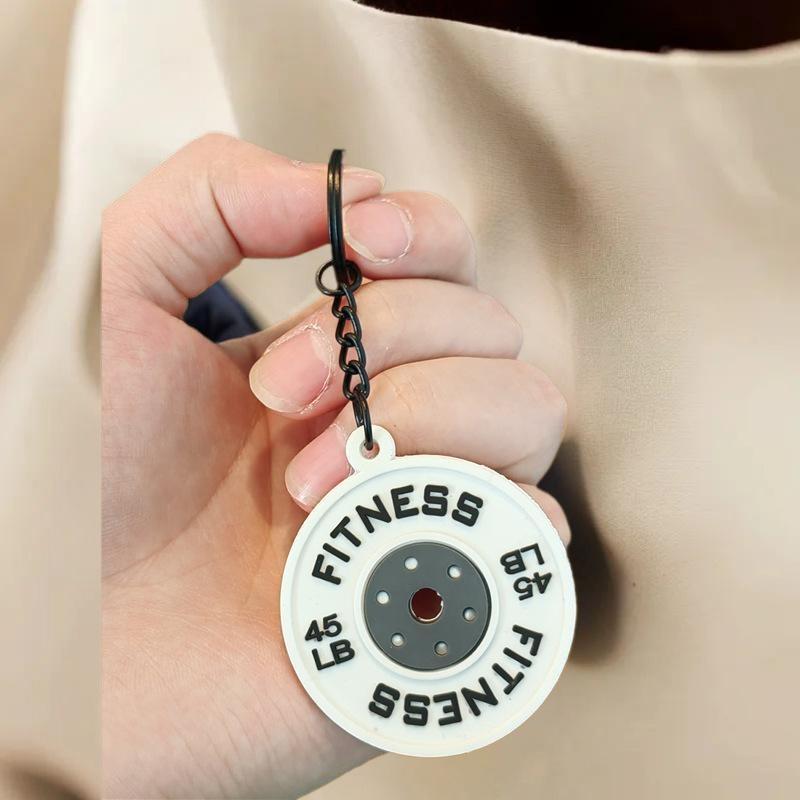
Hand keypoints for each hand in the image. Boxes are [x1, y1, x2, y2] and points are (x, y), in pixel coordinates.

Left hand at [102, 134, 569, 798]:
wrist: (83, 647)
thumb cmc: (89, 490)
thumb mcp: (123, 308)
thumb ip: (208, 201)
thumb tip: (347, 186)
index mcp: (334, 358)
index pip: (444, 260)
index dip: (427, 233)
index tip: (366, 243)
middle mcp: (394, 421)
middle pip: (491, 326)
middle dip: (389, 343)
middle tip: (281, 398)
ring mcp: (426, 497)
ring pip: (530, 409)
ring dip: (429, 422)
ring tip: (312, 482)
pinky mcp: (445, 583)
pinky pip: (535, 529)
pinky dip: (487, 515)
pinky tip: (392, 529)